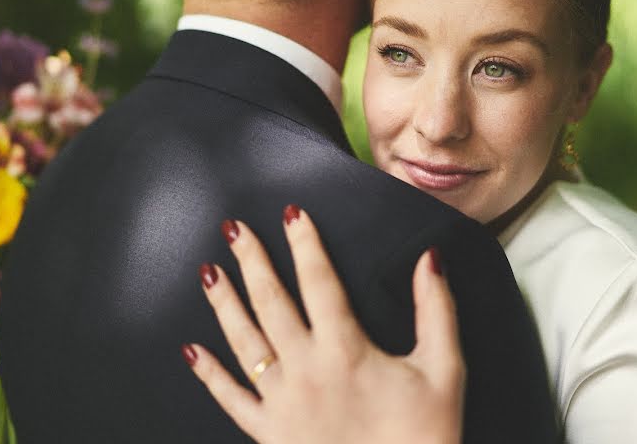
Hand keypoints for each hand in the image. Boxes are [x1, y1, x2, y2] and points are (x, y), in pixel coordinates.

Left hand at [183, 205, 464, 443]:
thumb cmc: (422, 439)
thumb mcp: (443, 371)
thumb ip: (436, 311)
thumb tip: (429, 261)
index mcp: (345, 349)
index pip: (319, 281)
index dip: (304, 243)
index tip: (292, 214)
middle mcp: (304, 369)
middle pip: (271, 301)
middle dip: (251, 260)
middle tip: (233, 229)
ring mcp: (280, 402)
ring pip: (243, 342)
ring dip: (224, 304)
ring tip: (208, 273)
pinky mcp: (269, 433)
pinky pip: (230, 400)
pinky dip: (210, 376)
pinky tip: (193, 352)